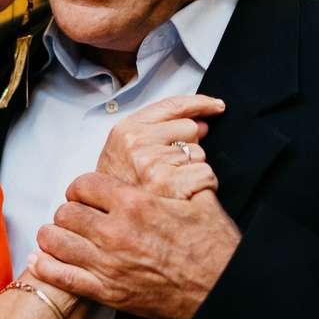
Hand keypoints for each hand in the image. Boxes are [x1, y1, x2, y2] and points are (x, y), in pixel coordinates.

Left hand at [29, 173, 240, 318]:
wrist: (222, 291)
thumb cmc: (214, 246)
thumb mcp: (200, 198)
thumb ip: (178, 171)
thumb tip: (177, 145)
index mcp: (135, 204)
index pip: (84, 184)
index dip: (82, 187)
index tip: (86, 193)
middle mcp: (116, 232)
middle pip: (65, 211)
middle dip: (69, 211)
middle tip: (76, 215)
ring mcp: (108, 264)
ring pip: (56, 240)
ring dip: (54, 235)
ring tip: (59, 234)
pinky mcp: (107, 292)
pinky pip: (61, 277)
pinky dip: (46, 267)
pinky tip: (42, 260)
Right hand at [96, 95, 223, 199]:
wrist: (103, 215)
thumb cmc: (118, 184)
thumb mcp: (124, 149)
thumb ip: (158, 130)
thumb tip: (202, 124)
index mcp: (126, 129)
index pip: (172, 105)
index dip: (199, 104)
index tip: (215, 106)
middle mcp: (138, 142)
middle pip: (190, 129)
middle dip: (187, 146)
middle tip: (169, 166)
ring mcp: (152, 162)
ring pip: (199, 154)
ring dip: (193, 169)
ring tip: (171, 182)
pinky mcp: (169, 184)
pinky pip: (205, 174)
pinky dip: (202, 185)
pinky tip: (184, 193)